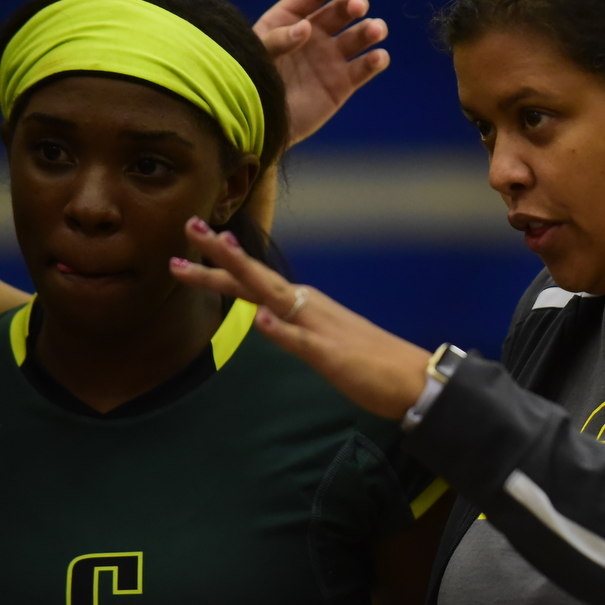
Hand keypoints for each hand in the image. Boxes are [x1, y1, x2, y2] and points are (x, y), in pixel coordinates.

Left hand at [170, 217, 428, 418]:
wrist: (414, 378)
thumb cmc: (371, 363)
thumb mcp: (322, 342)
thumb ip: (293, 328)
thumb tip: (264, 316)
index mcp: (305, 305)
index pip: (254, 282)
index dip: (220, 265)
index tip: (191, 243)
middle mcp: (309, 307)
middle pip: (256, 278)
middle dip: (221, 255)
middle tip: (189, 226)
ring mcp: (321, 329)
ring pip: (276, 296)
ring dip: (247, 272)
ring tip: (220, 249)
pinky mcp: (334, 356)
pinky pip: (304, 342)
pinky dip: (282, 330)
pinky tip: (263, 318)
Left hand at [254, 0, 389, 145]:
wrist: (259, 124)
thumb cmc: (250, 84)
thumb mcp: (257, 56)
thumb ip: (277, 40)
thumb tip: (306, 28)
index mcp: (289, 19)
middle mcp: (314, 34)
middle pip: (341, 11)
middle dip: (354, 4)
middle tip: (359, 7)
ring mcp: (331, 58)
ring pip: (358, 37)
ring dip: (371, 29)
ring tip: (376, 31)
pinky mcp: (343, 83)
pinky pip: (364, 68)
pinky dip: (376, 61)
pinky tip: (378, 57)